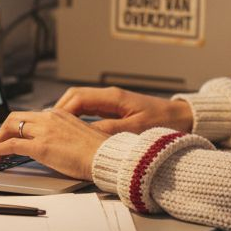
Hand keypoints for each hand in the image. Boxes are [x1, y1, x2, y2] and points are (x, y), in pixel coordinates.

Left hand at [0, 110, 107, 179]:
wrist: (106, 158)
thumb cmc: (98, 151)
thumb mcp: (80, 135)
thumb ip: (65, 134)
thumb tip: (55, 143)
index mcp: (60, 114)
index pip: (31, 116)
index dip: (17, 126)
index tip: (13, 136)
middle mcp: (50, 118)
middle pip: (15, 117)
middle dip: (2, 130)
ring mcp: (44, 131)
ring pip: (10, 127)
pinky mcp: (40, 147)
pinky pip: (11, 145)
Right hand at [52, 86, 192, 135]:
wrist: (184, 117)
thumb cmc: (165, 122)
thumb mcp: (136, 130)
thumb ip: (110, 131)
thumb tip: (85, 134)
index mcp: (113, 97)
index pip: (77, 98)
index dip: (61, 110)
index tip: (50, 124)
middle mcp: (110, 96)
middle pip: (74, 97)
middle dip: (58, 111)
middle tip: (46, 127)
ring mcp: (112, 102)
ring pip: (80, 103)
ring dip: (66, 114)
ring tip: (55, 130)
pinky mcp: (116, 109)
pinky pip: (89, 110)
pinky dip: (78, 118)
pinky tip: (73, 131)